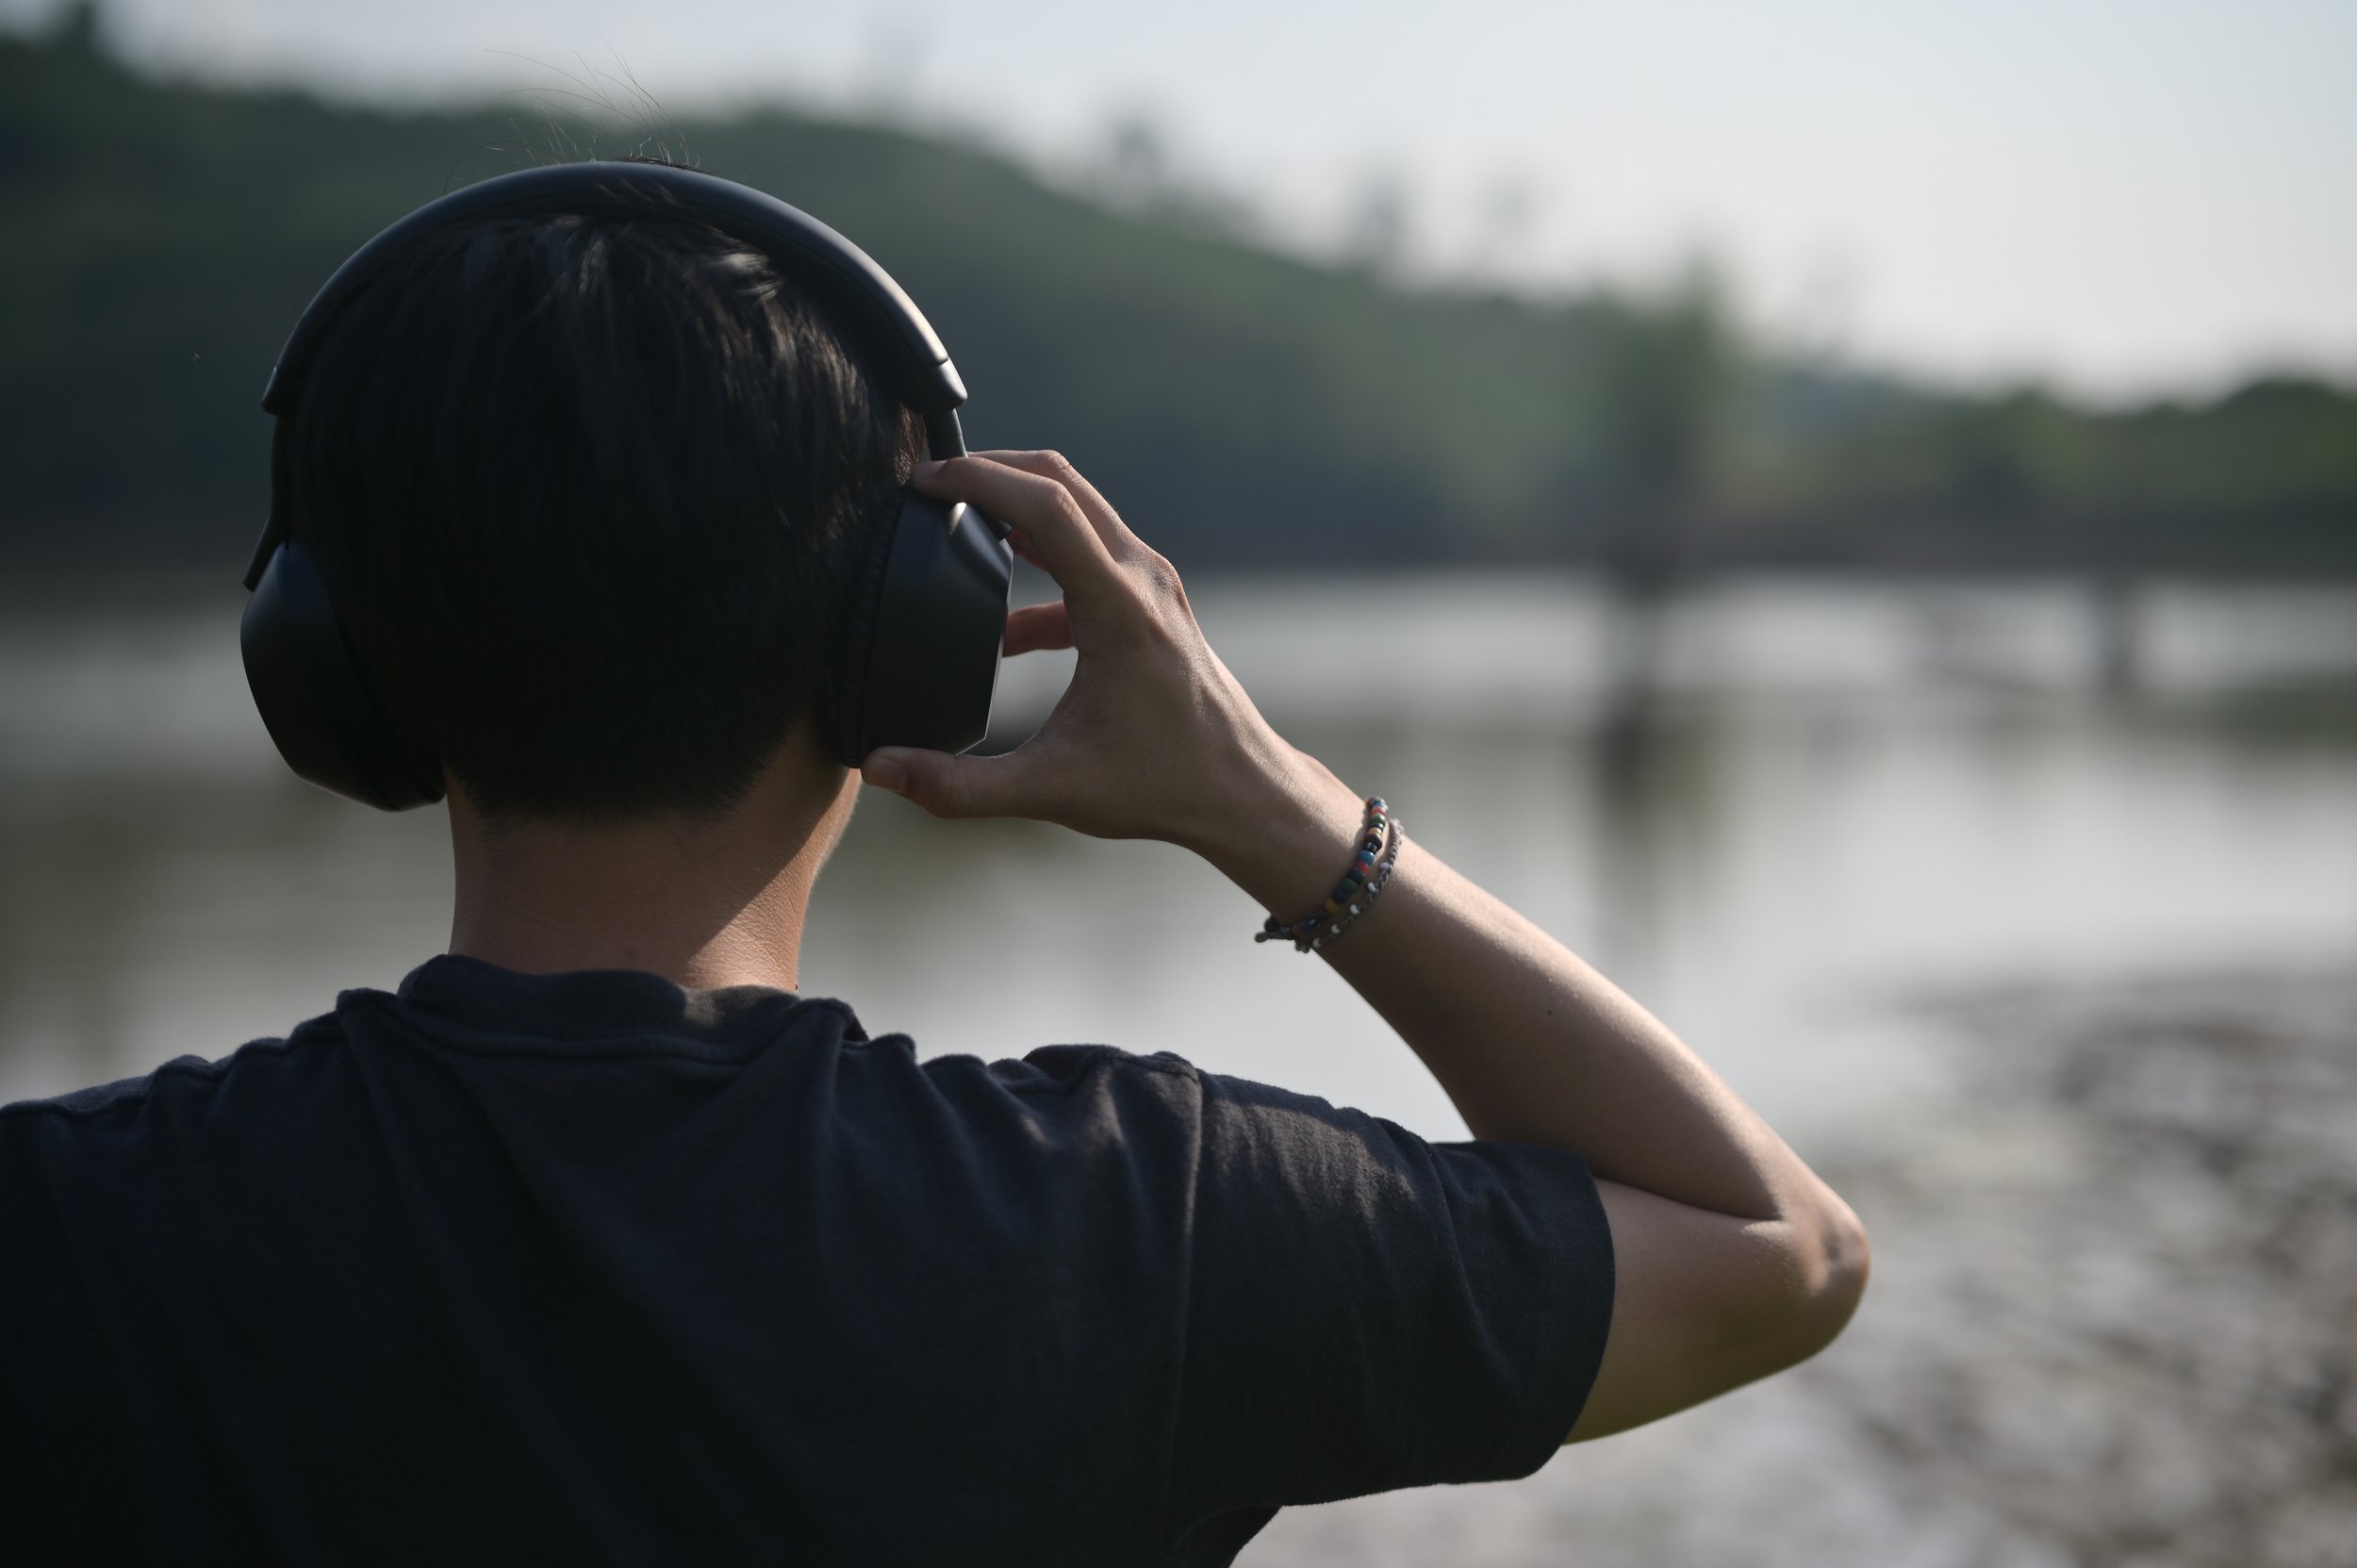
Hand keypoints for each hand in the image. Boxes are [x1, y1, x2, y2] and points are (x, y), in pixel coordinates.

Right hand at [858, 450, 1353, 858]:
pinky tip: (1002, 625)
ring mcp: (1152, 584)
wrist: (1241, 790)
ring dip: (1016, 506)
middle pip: (1061, 483)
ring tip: (953, 523)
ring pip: (1078, 510)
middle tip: (927, 484)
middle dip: (991, 470)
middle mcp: (1142, 578)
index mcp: (1120, 608)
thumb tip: (879, 770)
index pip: (1045, 506)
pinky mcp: (1151, 602)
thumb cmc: (1161, 786)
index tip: (922, 481)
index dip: (978, 480)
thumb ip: (959, 786)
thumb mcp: (1051, 790)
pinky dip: (1040, 562)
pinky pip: (1087, 556)